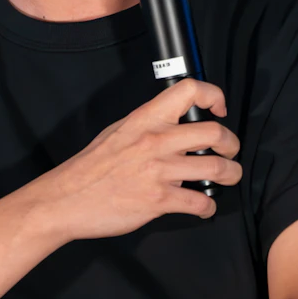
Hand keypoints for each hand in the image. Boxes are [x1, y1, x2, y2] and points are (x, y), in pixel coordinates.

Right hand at [30, 78, 242, 241]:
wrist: (65, 200)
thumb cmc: (90, 167)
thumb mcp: (118, 131)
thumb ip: (148, 124)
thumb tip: (174, 122)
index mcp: (146, 119)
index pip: (189, 91)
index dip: (213, 96)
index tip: (219, 109)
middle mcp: (156, 141)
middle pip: (215, 133)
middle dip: (232, 145)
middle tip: (231, 151)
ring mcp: (159, 171)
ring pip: (217, 168)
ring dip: (231, 175)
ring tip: (229, 177)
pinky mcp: (158, 200)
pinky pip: (199, 202)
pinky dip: (208, 207)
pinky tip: (204, 207)